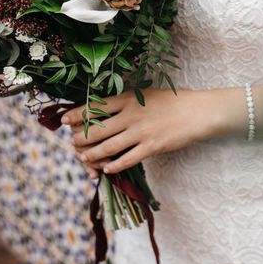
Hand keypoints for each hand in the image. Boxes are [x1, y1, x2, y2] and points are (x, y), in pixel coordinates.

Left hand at [62, 88, 245, 176]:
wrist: (197, 112)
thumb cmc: (173, 101)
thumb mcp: (147, 94)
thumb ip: (128, 102)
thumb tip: (105, 108)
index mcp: (129, 99)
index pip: (96, 106)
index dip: (77, 114)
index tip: (65, 120)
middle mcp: (131, 115)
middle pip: (97, 129)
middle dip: (80, 138)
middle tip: (73, 143)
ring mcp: (141, 132)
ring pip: (108, 146)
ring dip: (93, 154)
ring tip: (85, 157)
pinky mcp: (151, 147)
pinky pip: (127, 159)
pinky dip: (114, 165)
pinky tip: (108, 169)